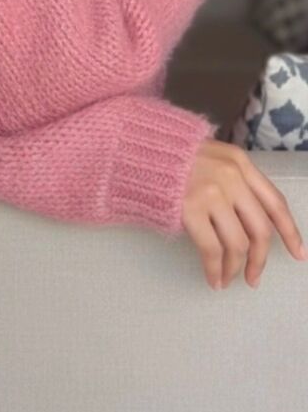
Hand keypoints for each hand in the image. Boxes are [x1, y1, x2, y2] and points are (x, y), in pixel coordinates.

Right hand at [182, 138, 306, 289]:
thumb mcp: (212, 158)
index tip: (299, 253)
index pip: (275, 201)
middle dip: (259, 259)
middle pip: (260, 229)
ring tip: (227, 279)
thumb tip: (250, 222)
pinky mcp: (190, 209)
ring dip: (234, 268)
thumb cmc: (172, 156)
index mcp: (240, 162)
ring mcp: (212, 193)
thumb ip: (234, 181)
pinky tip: (213, 278)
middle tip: (254, 277)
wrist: (137, 150)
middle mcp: (232, 176)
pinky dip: (215, 270)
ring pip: (238, 244)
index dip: (289, 231)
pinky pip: (213, 250)